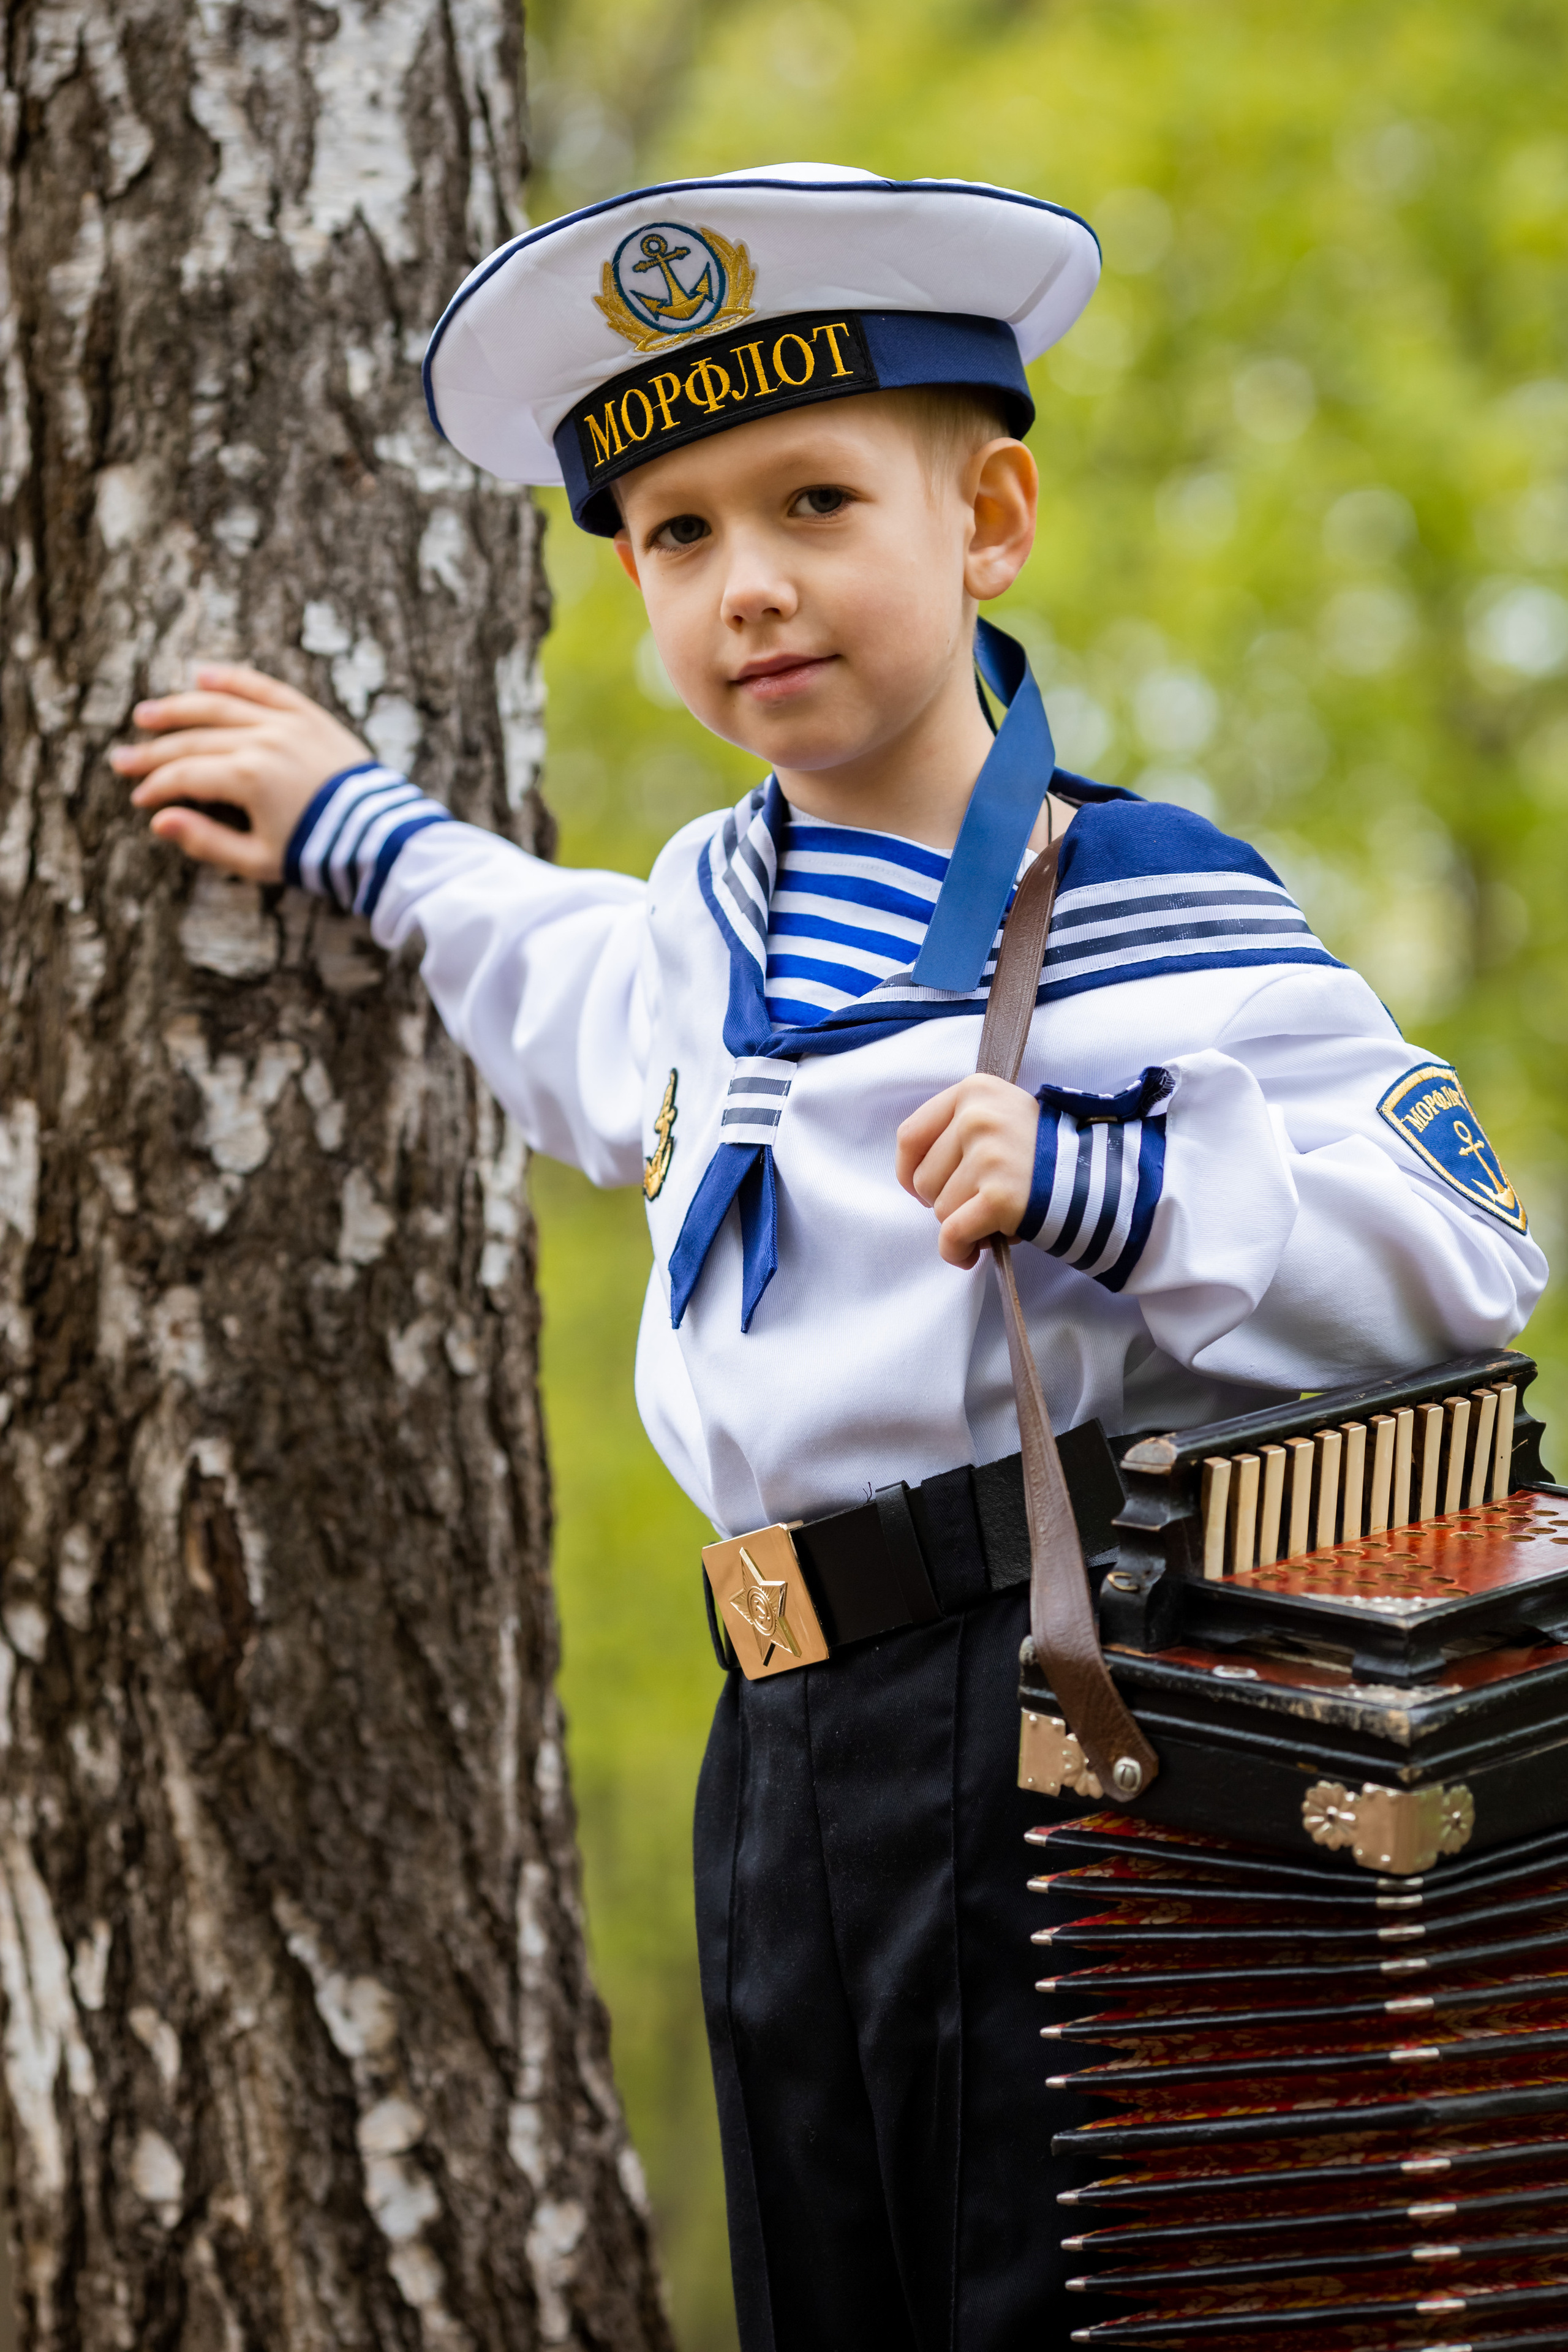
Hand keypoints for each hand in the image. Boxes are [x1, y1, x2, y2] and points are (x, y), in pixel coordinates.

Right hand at [111, 664, 370, 882]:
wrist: (383, 836)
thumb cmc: (322, 854)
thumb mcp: (260, 860)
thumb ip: (206, 841)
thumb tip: (159, 822)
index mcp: (248, 777)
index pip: (185, 775)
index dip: (157, 787)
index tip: (140, 799)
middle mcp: (263, 741)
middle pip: (194, 740)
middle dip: (153, 752)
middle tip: (122, 760)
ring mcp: (286, 723)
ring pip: (220, 706)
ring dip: (178, 709)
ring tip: (147, 715)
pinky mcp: (309, 715)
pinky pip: (265, 688)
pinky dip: (233, 678)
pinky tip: (202, 675)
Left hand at [895, 1074, 1039, 1268]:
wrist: (1100, 1175)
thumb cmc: (1043, 1152)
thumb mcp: (1001, 1113)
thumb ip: (958, 1128)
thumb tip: (913, 1176)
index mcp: (974, 1091)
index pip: (910, 1137)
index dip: (910, 1172)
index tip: (923, 1189)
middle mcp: (977, 1117)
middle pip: (924, 1180)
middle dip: (946, 1201)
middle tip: (980, 1202)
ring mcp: (989, 1156)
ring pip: (940, 1210)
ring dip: (963, 1223)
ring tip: (996, 1216)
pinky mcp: (1000, 1196)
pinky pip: (952, 1235)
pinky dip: (957, 1251)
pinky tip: (973, 1252)